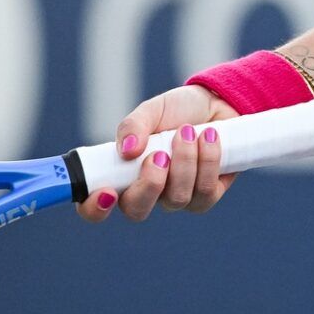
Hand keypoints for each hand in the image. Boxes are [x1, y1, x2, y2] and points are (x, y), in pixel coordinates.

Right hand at [74, 84, 240, 222]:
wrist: (218, 102)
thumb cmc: (178, 110)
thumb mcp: (151, 111)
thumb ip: (133, 126)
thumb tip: (127, 150)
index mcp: (123, 175)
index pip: (96, 206)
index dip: (94, 208)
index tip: (107, 192)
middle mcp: (148, 192)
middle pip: (137, 211)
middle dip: (149, 185)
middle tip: (160, 155)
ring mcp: (178, 196)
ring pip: (177, 198)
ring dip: (184, 161)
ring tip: (189, 131)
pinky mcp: (207, 195)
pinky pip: (206, 192)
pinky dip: (208, 161)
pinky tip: (211, 137)